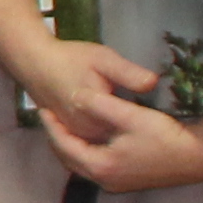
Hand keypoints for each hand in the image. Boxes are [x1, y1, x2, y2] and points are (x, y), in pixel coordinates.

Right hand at [1, 33, 155, 148]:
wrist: (33, 62)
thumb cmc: (70, 58)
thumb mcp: (104, 59)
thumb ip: (128, 74)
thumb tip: (154, 83)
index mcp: (96, 120)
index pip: (133, 134)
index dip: (152, 131)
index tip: (168, 125)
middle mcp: (85, 134)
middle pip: (119, 143)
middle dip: (138, 140)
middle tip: (162, 131)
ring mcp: (77, 135)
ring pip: (105, 144)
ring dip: (123, 142)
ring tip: (144, 133)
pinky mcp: (71, 131)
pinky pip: (92, 141)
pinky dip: (107, 138)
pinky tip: (119, 129)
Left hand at [42, 97, 202, 195]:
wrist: (199, 158)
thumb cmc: (167, 137)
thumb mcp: (133, 116)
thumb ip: (102, 105)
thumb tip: (76, 95)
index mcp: (101, 165)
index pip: (64, 145)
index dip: (52, 126)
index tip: (42, 109)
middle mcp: (104, 179)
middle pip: (69, 158)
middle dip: (56, 138)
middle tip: (48, 117)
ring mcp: (116, 182)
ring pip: (81, 164)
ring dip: (70, 146)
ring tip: (63, 124)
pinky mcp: (126, 180)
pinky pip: (94, 165)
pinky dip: (84, 151)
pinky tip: (87, 136)